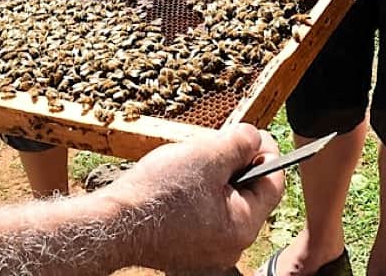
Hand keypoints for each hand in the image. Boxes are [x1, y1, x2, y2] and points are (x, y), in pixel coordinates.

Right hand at [112, 123, 283, 271]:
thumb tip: (254, 138)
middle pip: (249, 194)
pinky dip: (199, 195)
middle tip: (218, 142)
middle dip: (237, 163)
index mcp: (243, 227)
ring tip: (193, 161)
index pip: (272, 184)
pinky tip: (178, 181)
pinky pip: (205, 216)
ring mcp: (207, 252)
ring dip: (215, 177)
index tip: (255, 133)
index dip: (267, 152)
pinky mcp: (186, 250)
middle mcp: (230, 247)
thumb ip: (240, 143)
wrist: (113, 223)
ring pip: (225, 203)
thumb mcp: (207, 155)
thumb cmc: (160, 191)